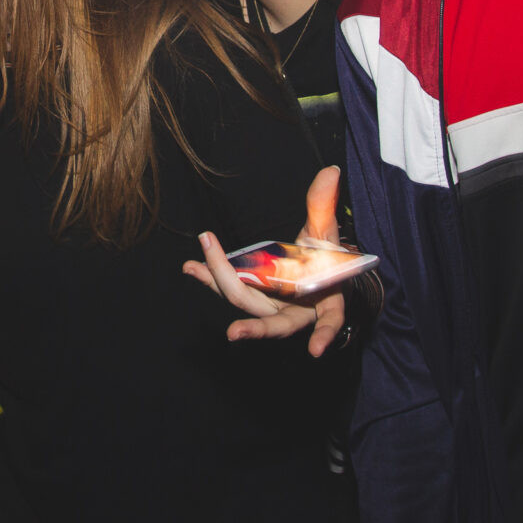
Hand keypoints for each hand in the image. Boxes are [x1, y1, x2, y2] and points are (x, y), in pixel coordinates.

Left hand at [182, 166, 346, 356]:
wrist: (317, 269)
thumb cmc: (328, 256)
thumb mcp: (327, 231)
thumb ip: (325, 205)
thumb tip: (330, 171)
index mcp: (324, 300)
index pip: (329, 321)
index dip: (325, 334)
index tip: (316, 350)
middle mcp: (296, 310)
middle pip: (269, 317)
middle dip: (242, 303)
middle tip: (214, 283)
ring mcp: (272, 307)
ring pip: (244, 303)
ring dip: (218, 284)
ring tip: (193, 268)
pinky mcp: (255, 298)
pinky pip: (233, 290)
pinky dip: (212, 279)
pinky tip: (192, 268)